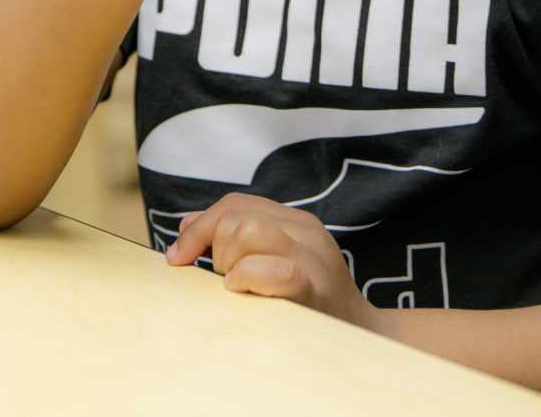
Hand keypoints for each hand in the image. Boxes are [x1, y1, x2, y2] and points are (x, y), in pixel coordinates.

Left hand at [165, 194, 380, 331]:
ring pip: (248, 231)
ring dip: (228, 263)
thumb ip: (237, 240)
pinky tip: (240, 291)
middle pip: (236, 216)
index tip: (178, 256)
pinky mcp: (315, 288)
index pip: (235, 204)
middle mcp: (306, 232)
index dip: (199, 226)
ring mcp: (313, 258)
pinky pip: (273, 270)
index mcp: (296, 222)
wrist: (361, 337)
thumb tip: (186, 224)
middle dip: (212, 248)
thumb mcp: (276, 262)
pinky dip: (246, 277)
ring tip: (236, 286)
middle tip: (224, 279)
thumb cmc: (309, 304)